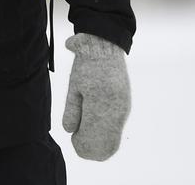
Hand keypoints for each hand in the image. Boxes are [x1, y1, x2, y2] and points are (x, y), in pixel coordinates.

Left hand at [62, 33, 130, 160]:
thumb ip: (72, 110)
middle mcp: (117, 109)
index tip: (74, 139)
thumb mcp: (74, 86)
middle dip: (90, 145)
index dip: (82, 142)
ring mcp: (123, 108)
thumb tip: (69, 130)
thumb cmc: (86, 67)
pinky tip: (97, 136)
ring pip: (113, 137)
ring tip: (84, 137)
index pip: (93, 135)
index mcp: (101, 103)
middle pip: (105, 141)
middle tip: (77, 139)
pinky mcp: (125, 105)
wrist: (105, 50)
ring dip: (99, 142)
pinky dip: (107, 136)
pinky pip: (117, 128)